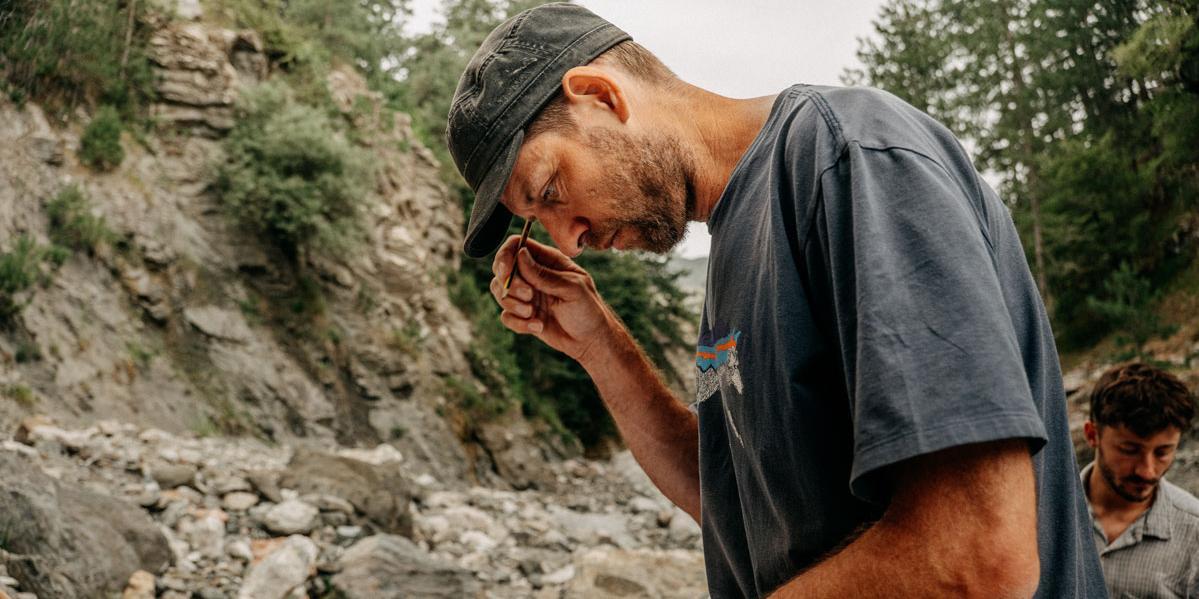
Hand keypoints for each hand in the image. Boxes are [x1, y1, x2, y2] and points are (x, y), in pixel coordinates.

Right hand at [489, 236, 613, 363]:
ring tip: (533, 314)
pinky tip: (538, 327)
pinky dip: (518, 324)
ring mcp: (527, 295)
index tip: (506, 272)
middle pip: (502, 268)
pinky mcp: (523, 315)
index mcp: (548, 260)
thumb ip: (544, 274)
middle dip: (510, 284)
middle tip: (529, 296)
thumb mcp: (571, 288)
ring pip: (500, 292)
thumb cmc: (588, 310)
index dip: (506, 255)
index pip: (517, 245)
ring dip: (513, 305)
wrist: (591, 341)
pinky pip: (506, 316)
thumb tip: (520, 254)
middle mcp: (533, 275)